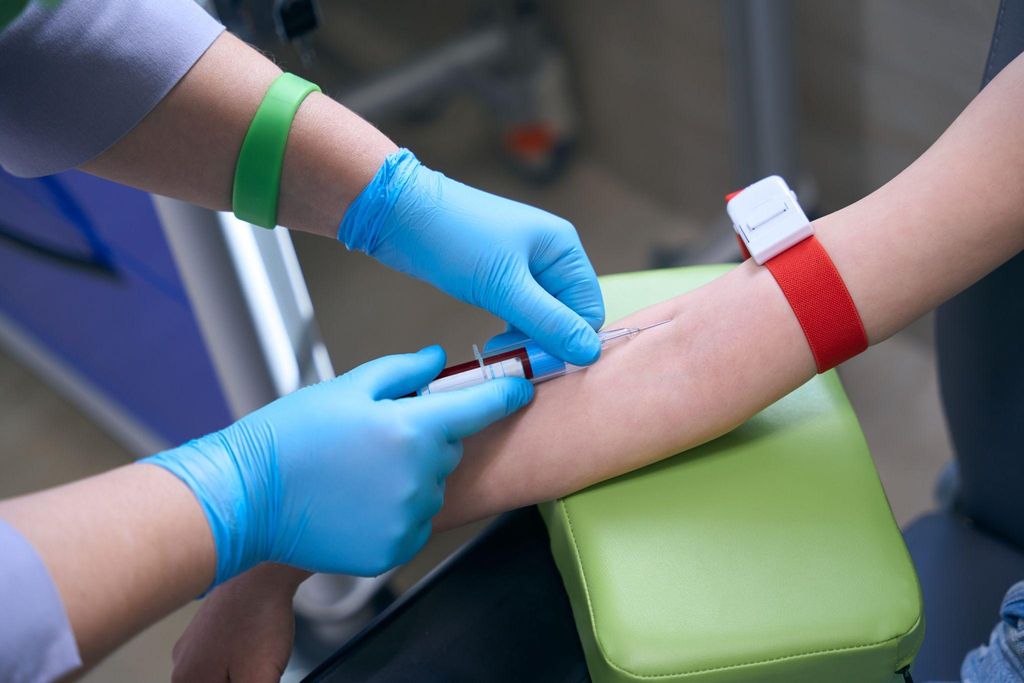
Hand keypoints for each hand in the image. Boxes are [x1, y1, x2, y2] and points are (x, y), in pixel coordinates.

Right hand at [143, 346, 532, 586]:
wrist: (247, 496)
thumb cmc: (292, 437)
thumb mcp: (348, 386)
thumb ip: (404, 371)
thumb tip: (439, 360)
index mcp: (414, 430)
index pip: (481, 408)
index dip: (506, 393)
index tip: (521, 386)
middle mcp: (421, 477)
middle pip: (450, 449)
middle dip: (428, 437)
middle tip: (379, 434)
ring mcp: (409, 518)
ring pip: (432, 487)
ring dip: (411, 477)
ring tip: (359, 471)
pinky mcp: (393, 550)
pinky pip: (413, 522)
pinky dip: (396, 511)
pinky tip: (357, 500)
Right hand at [172, 564, 304, 682]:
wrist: (266, 565)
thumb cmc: (259, 617)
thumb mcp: (259, 678)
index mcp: (189, 682)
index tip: (252, 677)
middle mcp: (182, 663)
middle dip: (240, 681)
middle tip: (258, 671)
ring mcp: (193, 641)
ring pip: (217, 676)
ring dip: (240, 676)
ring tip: (262, 657)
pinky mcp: (209, 626)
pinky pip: (223, 655)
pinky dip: (241, 660)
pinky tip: (260, 646)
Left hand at [339, 148, 605, 365]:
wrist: (399, 214)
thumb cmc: (455, 239)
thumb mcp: (505, 286)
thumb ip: (549, 321)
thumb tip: (590, 353)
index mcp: (563, 249)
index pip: (588, 310)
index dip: (570, 341)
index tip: (539, 362)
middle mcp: (550, 256)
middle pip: (567, 315)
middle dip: (545, 342)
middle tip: (511, 359)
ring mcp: (525, 266)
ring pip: (543, 318)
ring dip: (526, 340)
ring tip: (497, 351)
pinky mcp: (500, 277)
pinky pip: (521, 313)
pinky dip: (512, 331)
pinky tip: (493, 342)